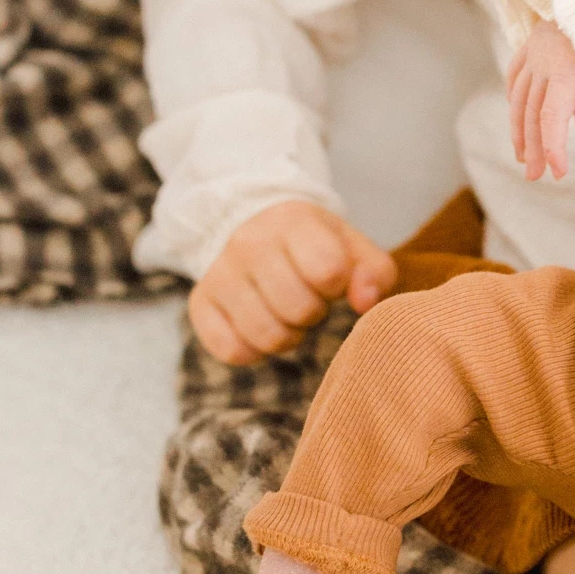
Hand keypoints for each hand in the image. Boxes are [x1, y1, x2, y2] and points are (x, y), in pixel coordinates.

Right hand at [188, 201, 397, 365]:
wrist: (250, 225)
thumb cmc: (312, 244)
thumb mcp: (350, 245)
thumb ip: (374, 272)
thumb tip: (366, 304)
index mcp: (293, 222)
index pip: (327, 270)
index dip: (336, 285)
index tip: (330, 278)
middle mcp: (249, 244)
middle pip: (299, 309)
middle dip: (313, 313)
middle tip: (308, 298)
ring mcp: (220, 274)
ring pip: (266, 335)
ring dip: (287, 335)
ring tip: (286, 312)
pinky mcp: (200, 303)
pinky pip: (231, 351)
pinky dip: (253, 351)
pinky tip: (259, 326)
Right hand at [507, 19, 574, 180]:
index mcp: (565, 70)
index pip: (552, 118)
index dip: (553, 148)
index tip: (558, 172)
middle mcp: (542, 63)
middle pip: (532, 114)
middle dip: (533, 148)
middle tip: (535, 176)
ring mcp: (531, 54)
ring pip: (518, 98)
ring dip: (519, 130)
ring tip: (522, 157)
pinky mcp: (527, 45)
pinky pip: (515, 77)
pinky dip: (514, 99)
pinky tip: (517, 117)